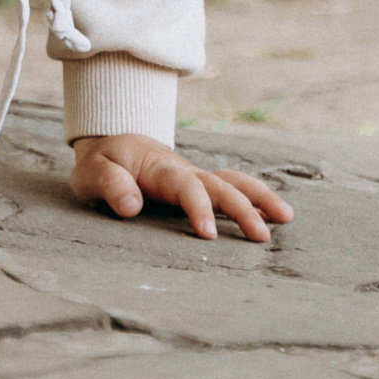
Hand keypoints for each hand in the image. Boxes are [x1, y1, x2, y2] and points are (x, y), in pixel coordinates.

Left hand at [69, 134, 292, 241]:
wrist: (112, 141)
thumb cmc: (102, 162)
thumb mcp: (92, 172)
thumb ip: (110, 185)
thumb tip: (132, 206)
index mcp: (160, 168)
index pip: (186, 187)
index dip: (199, 208)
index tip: (209, 234)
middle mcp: (185, 171)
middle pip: (220, 186)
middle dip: (242, 209)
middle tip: (262, 237)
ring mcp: (195, 178)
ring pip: (234, 182)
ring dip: (259, 198)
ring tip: (286, 218)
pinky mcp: (199, 186)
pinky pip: (231, 187)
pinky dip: (255, 197)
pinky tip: (275, 213)